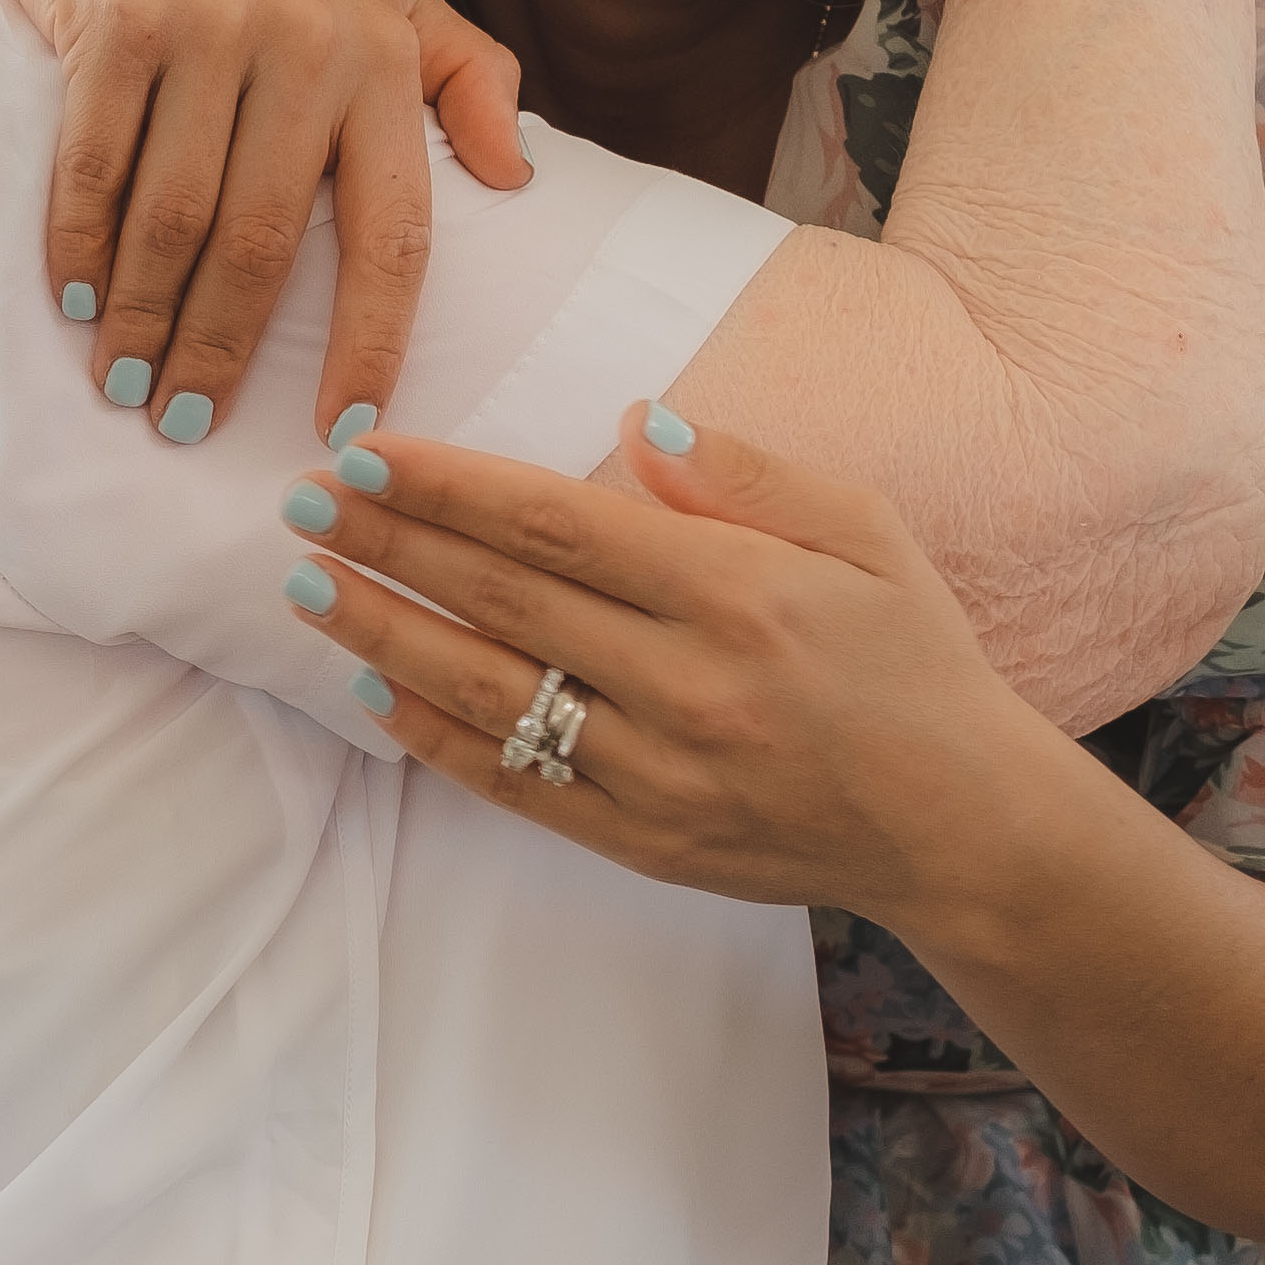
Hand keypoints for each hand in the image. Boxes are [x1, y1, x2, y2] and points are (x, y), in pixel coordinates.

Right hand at [0, 0, 528, 447]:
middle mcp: (307, 42)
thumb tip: (519, 176)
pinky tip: (76, 300)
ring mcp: (209, 28)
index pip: (394, 228)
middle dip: (221, 351)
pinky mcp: (119, 18)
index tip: (347, 429)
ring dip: (144, 317)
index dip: (375, 340)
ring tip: (123, 383)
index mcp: (383, 59)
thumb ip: (465, 76)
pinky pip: (97, 164)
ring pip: (176, 217)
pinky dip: (81, 243)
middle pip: (266, 243)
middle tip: (182, 424)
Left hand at [274, 410, 1071, 924]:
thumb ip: (745, 474)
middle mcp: (687, 684)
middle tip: (302, 500)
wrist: (961, 825)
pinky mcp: (644, 841)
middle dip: (389, 542)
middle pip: (502, 599)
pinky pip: (514, 785)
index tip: (366, 449)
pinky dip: (435, 740)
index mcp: (737, 592)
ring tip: (306, 586)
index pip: (557, 523)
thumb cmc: (916, 660)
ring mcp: (658, 773)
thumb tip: (631, 423)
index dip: (449, 484)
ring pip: (487, 694)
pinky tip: (374, 693)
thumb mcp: (865, 531)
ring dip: (384, 636)